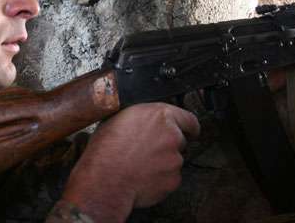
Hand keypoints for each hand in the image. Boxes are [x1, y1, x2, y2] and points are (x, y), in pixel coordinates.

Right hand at [60, 103, 199, 222]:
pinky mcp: (173, 180)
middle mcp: (172, 135)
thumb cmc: (106, 148)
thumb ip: (143, 117)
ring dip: (162, 163)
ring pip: (174, 160)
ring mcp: (175, 159)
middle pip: (180, 140)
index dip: (187, 127)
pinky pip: (169, 178)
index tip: (188, 132)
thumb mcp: (119, 118)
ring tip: (138, 166)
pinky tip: (141, 178)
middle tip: (147, 151)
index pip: (189, 120)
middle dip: (168, 145)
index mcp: (160, 115)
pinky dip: (159, 179)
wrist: (105, 179)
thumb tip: (147, 120)